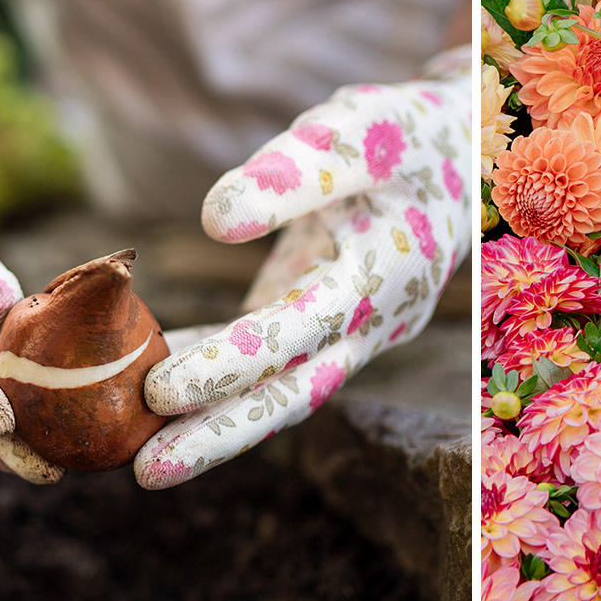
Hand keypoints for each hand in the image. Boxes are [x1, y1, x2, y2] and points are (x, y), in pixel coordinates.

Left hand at [134, 48, 472, 488]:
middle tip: (147, 471)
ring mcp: (348, 331)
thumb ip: (294, 172)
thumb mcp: (358, 130)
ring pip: (280, 393)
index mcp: (386, 274)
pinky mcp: (320, 324)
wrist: (459, 157)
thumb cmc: (404, 136)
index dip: (237, 360)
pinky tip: (148, 391)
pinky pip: (266, 365)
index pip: (304, 329)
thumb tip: (216, 219)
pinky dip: (214, 380)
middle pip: (294, 391)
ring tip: (141, 464)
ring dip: (215, 428)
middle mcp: (370, 321)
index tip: (163, 386)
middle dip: (222, 433)